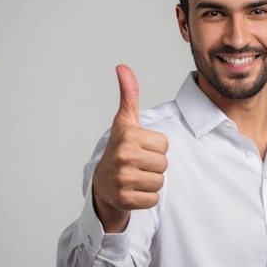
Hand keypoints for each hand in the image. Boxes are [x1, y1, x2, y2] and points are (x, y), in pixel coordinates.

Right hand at [92, 65, 168, 232]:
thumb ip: (128, 94)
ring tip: (136, 177)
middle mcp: (123, 157)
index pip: (164, 144)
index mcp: (128, 136)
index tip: (139, 148)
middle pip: (164, 163)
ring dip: (151, 182)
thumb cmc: (119, 149)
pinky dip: (146, 198)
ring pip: (160, 181)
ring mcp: (123, 179)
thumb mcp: (124, 121)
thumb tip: (122, 67)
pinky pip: (153, 198)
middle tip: (138, 165)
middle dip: (154, 166)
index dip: (155, 147)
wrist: (102, 185)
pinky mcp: (125, 199)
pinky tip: (133, 191)